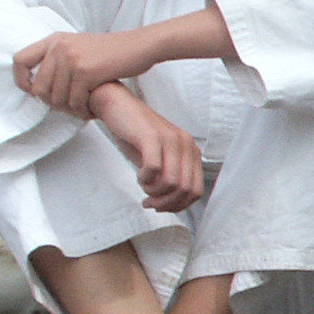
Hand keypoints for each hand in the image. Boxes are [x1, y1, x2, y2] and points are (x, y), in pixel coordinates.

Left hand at [14, 28, 156, 117]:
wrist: (140, 46)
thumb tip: (40, 82)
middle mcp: (59, 48)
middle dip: (51, 103)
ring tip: (81, 111)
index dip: (22, 81)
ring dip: (69, 110)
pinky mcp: (86, 72)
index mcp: (55, 40)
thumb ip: (60, 57)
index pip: (20, 60)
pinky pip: (75, 100)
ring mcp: (72, 59)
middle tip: (66, 108)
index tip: (34, 92)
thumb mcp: (80, 45)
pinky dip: (82, 110)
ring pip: (56, 97)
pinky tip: (91, 111)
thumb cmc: (114, 51)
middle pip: (39, 87)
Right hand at [92, 87, 204, 212]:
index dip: (179, 205)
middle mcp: (187, 145)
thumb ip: (170, 177)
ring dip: (155, 192)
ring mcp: (171, 139)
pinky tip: (139, 176)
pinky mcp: (152, 136)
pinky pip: (154, 169)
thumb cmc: (137, 136)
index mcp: (192, 152)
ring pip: (172, 182)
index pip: (196, 190)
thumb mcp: (159, 159)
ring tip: (144, 188)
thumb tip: (170, 204)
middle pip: (185, 189)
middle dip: (166, 203)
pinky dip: (145, 180)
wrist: (118, 106)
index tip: (161, 207)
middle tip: (149, 203)